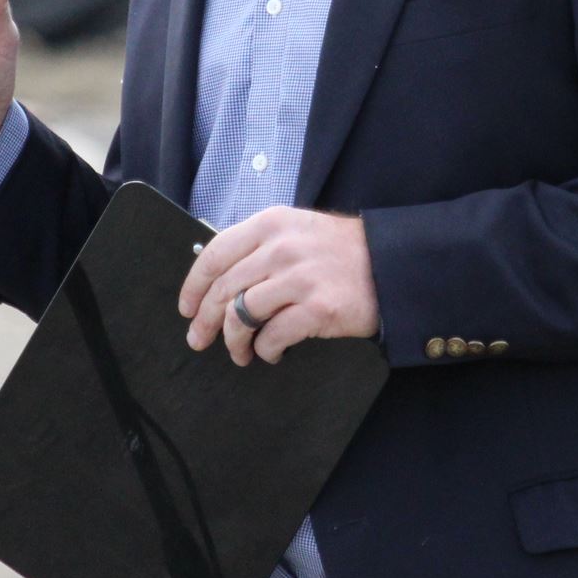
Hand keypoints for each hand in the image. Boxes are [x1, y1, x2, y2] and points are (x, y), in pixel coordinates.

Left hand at [179, 207, 379, 365]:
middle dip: (205, 321)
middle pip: (224, 289)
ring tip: (240, 352)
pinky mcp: (317, 308)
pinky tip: (271, 352)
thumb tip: (219, 281)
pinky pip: (272, 336)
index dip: (194, 285)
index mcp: (271, 224)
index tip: (186, 307)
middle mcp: (280, 248)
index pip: (215, 254)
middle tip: (199, 339)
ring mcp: (299, 278)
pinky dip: (265, 350)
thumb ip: (260, 247)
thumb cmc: (342, 252)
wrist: (391, 266)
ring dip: (234, 342)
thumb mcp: (297, 231)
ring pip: (242, 316)